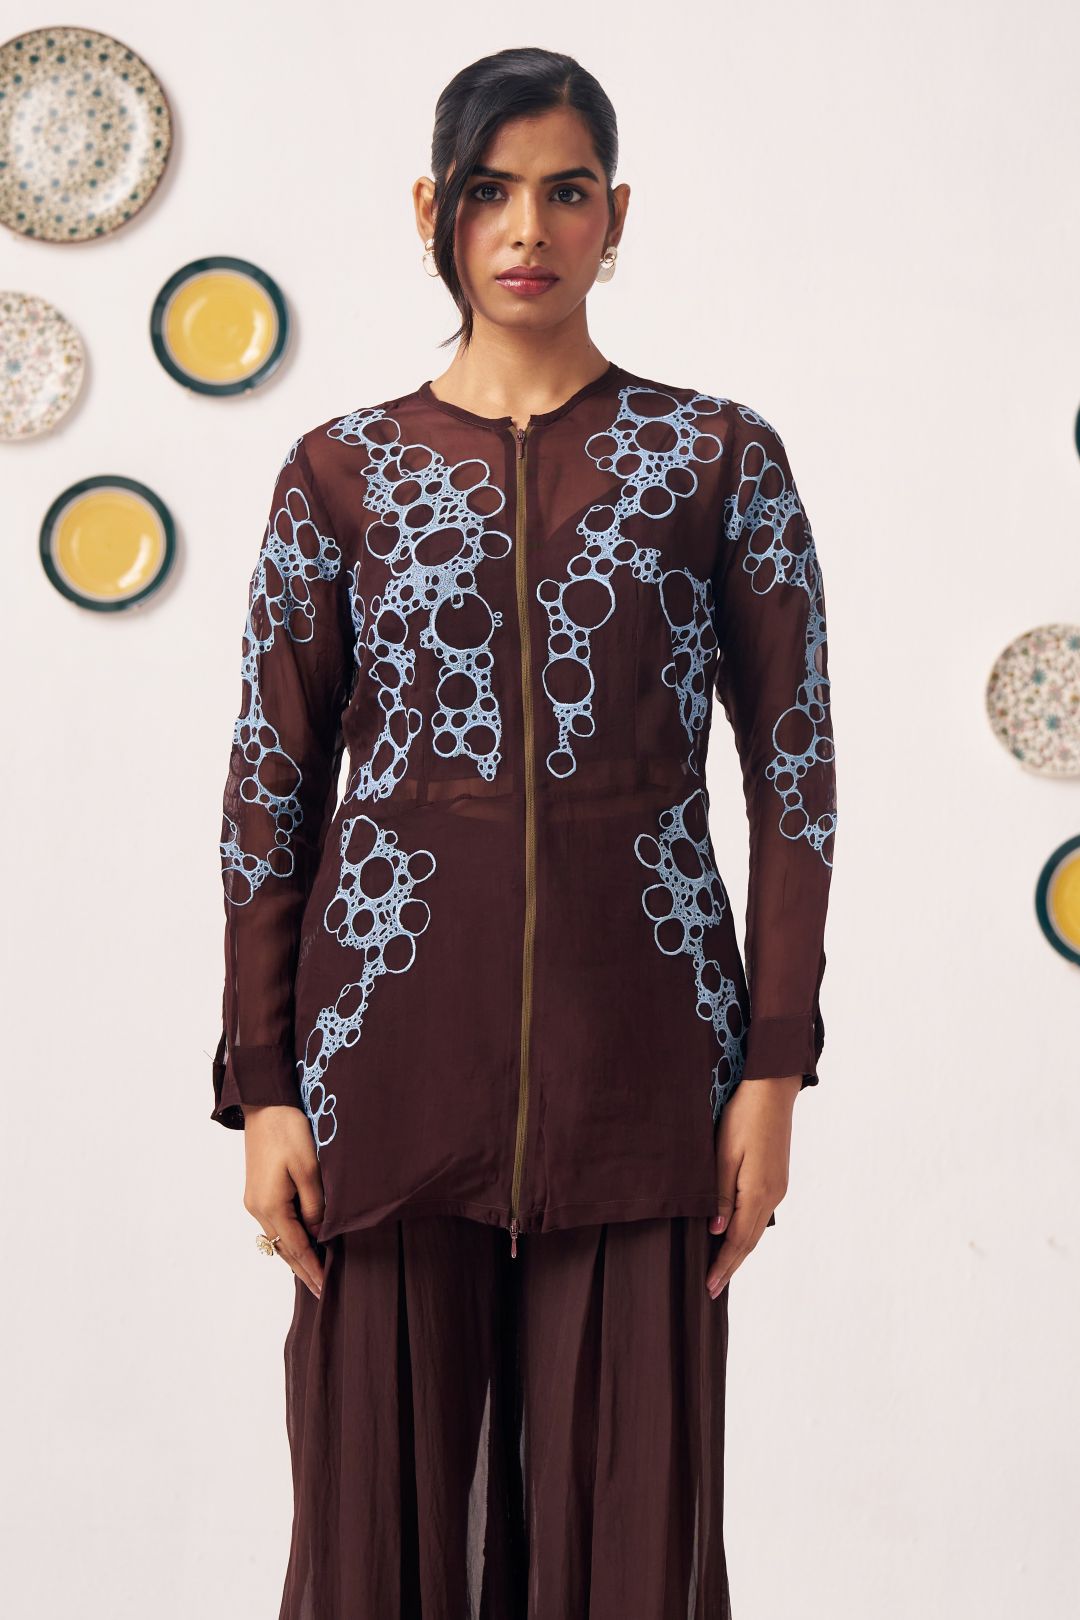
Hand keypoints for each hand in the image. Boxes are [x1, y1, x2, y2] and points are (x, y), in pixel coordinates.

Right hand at [242, 1104, 325, 1297]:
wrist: (265, 1104)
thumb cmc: (289, 1131)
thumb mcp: (309, 1168)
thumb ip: (315, 1204)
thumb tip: (318, 1232)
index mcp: (270, 1205)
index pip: (297, 1247)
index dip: (313, 1268)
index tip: (326, 1287)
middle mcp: (257, 1208)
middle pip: (283, 1248)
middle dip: (303, 1269)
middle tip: (321, 1290)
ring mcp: (254, 1200)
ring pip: (278, 1237)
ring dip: (295, 1255)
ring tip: (313, 1272)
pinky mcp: (257, 1191)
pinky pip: (275, 1223)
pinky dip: (289, 1237)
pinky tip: (301, 1242)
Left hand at [705, 1074, 801, 1297]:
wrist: (772, 1090)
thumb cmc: (744, 1117)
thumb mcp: (725, 1155)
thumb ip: (721, 1195)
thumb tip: (716, 1231)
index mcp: (758, 1192)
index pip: (737, 1240)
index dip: (723, 1265)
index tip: (710, 1287)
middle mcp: (772, 1195)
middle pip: (749, 1241)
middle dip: (731, 1266)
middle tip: (713, 1289)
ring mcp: (777, 1188)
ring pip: (756, 1229)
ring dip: (739, 1251)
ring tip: (722, 1269)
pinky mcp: (776, 1179)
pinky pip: (759, 1214)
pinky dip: (746, 1232)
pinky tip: (735, 1235)